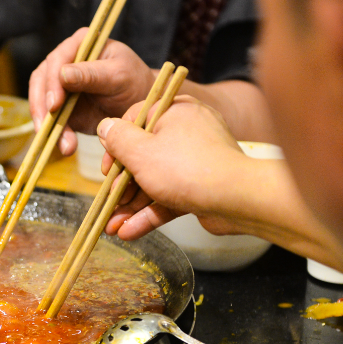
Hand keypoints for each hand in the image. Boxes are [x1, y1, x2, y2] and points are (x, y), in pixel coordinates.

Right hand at [29, 30, 156, 155]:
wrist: (140, 105)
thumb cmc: (134, 81)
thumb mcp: (117, 75)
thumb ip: (91, 74)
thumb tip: (62, 74)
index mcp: (80, 44)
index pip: (56, 61)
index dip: (51, 82)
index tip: (54, 104)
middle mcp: (66, 63)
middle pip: (41, 82)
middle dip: (42, 107)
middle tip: (46, 127)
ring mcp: (62, 87)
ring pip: (43, 104)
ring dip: (48, 126)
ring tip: (63, 144)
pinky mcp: (63, 109)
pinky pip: (53, 122)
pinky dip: (58, 136)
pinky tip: (67, 147)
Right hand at [95, 96, 249, 239]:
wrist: (237, 199)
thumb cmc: (187, 168)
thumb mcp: (141, 151)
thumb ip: (118, 139)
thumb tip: (105, 126)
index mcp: (174, 112)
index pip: (135, 121)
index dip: (115, 146)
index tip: (106, 168)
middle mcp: (186, 132)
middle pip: (142, 155)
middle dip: (121, 185)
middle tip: (109, 202)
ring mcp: (195, 160)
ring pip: (154, 180)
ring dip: (131, 205)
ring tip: (112, 226)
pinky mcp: (200, 186)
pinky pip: (169, 196)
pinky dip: (150, 213)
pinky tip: (129, 232)